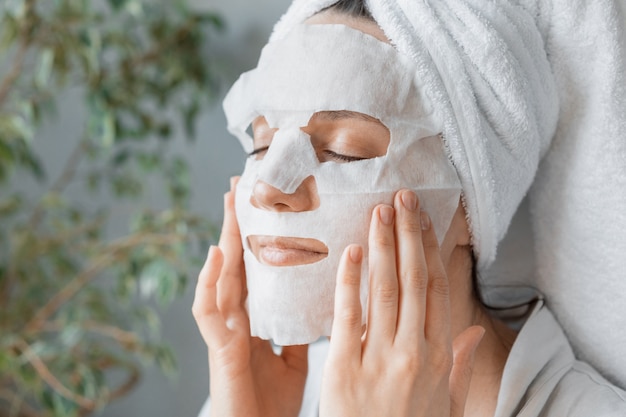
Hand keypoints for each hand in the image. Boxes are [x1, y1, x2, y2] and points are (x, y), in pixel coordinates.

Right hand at [192, 177, 308, 416]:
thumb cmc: (270, 401)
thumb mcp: (291, 358)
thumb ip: (296, 329)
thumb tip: (314, 305)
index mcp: (255, 320)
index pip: (256, 271)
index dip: (258, 239)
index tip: (266, 205)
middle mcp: (236, 319)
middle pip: (237, 264)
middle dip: (238, 226)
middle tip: (242, 186)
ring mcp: (224, 332)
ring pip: (221, 277)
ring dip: (224, 239)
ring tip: (230, 204)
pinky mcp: (219, 349)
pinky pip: (209, 312)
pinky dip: (209, 283)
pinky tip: (215, 254)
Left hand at [319, 190, 483, 416]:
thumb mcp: (446, 404)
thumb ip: (461, 366)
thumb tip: (476, 331)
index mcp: (438, 357)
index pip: (438, 291)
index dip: (431, 250)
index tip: (424, 220)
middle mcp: (413, 351)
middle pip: (414, 281)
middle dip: (408, 235)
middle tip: (401, 198)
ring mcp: (379, 358)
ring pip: (384, 290)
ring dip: (382, 247)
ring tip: (379, 211)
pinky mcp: (344, 368)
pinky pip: (348, 317)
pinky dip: (349, 282)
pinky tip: (349, 253)